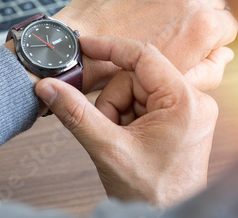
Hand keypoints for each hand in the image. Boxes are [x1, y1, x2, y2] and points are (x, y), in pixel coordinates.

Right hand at [35, 36, 233, 206]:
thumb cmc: (153, 193)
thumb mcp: (107, 148)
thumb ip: (75, 113)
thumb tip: (49, 87)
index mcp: (183, 102)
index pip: (143, 55)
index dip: (109, 48)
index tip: (84, 45)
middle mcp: (189, 102)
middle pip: (132, 78)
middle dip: (111, 102)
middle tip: (108, 129)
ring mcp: (181, 111)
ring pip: (131, 91)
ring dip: (115, 113)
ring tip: (118, 140)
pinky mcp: (172, 121)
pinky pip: (137, 104)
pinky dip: (122, 119)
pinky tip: (125, 140)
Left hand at [52, 0, 236, 92]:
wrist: (76, 46)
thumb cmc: (119, 69)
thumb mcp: (171, 80)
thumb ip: (209, 68)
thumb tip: (224, 51)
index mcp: (203, 24)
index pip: (226, 23)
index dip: (207, 35)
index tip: (188, 39)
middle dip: (191, 14)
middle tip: (166, 28)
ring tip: (142, 17)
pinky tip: (129, 4)